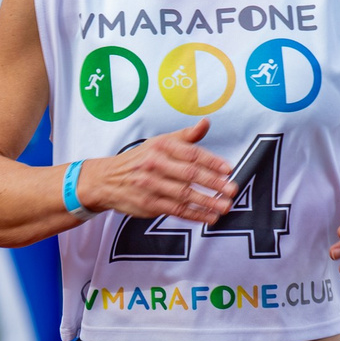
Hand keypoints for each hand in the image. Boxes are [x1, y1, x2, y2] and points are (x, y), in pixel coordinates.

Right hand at [81, 119, 232, 224]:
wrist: (107, 180)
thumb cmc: (139, 160)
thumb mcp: (159, 142)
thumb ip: (185, 136)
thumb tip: (206, 123)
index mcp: (161, 146)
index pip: (191, 153)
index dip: (211, 162)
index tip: (228, 169)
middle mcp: (155, 164)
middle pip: (189, 174)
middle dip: (213, 183)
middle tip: (232, 189)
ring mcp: (151, 185)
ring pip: (184, 195)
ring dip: (207, 202)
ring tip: (225, 206)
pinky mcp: (148, 204)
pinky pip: (175, 210)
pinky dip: (194, 215)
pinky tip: (209, 217)